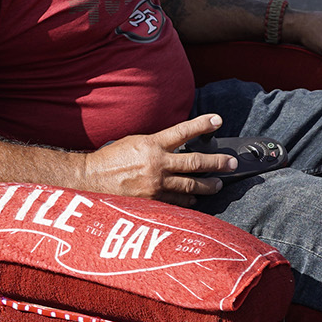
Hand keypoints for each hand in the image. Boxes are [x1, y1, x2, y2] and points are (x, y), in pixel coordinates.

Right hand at [81, 114, 237, 205]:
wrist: (89, 180)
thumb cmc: (109, 159)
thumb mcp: (134, 142)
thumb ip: (156, 144)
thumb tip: (175, 146)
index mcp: (152, 144)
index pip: (183, 131)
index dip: (202, 125)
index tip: (218, 120)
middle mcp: (157, 163)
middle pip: (195, 162)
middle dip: (217, 162)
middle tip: (232, 163)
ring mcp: (156, 184)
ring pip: (190, 185)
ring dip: (207, 185)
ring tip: (218, 184)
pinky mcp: (152, 200)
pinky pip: (176, 201)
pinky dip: (188, 200)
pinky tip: (195, 200)